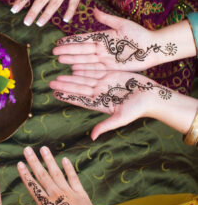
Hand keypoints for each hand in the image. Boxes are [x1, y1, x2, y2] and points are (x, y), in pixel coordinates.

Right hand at [17, 146, 108, 204]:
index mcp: (46, 204)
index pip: (33, 186)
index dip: (25, 175)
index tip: (20, 164)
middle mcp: (56, 194)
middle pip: (42, 175)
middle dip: (34, 162)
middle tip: (27, 150)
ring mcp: (69, 192)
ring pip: (57, 173)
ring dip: (49, 160)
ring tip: (44, 148)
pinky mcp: (80, 193)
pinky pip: (73, 178)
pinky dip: (69, 169)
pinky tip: (64, 160)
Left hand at [49, 71, 173, 139]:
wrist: (153, 96)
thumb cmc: (139, 109)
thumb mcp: (121, 118)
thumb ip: (106, 125)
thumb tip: (92, 137)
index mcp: (100, 104)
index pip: (80, 99)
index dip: (67, 96)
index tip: (55, 94)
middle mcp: (100, 93)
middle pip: (78, 88)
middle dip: (65, 86)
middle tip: (51, 83)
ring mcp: (105, 84)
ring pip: (84, 79)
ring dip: (71, 78)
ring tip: (58, 76)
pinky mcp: (111, 75)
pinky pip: (94, 71)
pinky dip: (84, 69)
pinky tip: (73, 67)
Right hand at [53, 8, 177, 71]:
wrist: (153, 48)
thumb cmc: (140, 35)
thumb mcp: (122, 24)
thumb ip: (106, 19)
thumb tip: (93, 10)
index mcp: (103, 38)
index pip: (83, 39)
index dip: (71, 41)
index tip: (59, 42)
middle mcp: (101, 49)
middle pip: (81, 51)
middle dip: (67, 52)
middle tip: (54, 53)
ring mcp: (105, 59)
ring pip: (85, 60)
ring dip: (73, 61)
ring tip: (60, 61)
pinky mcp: (110, 68)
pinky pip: (94, 69)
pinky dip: (84, 70)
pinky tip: (74, 70)